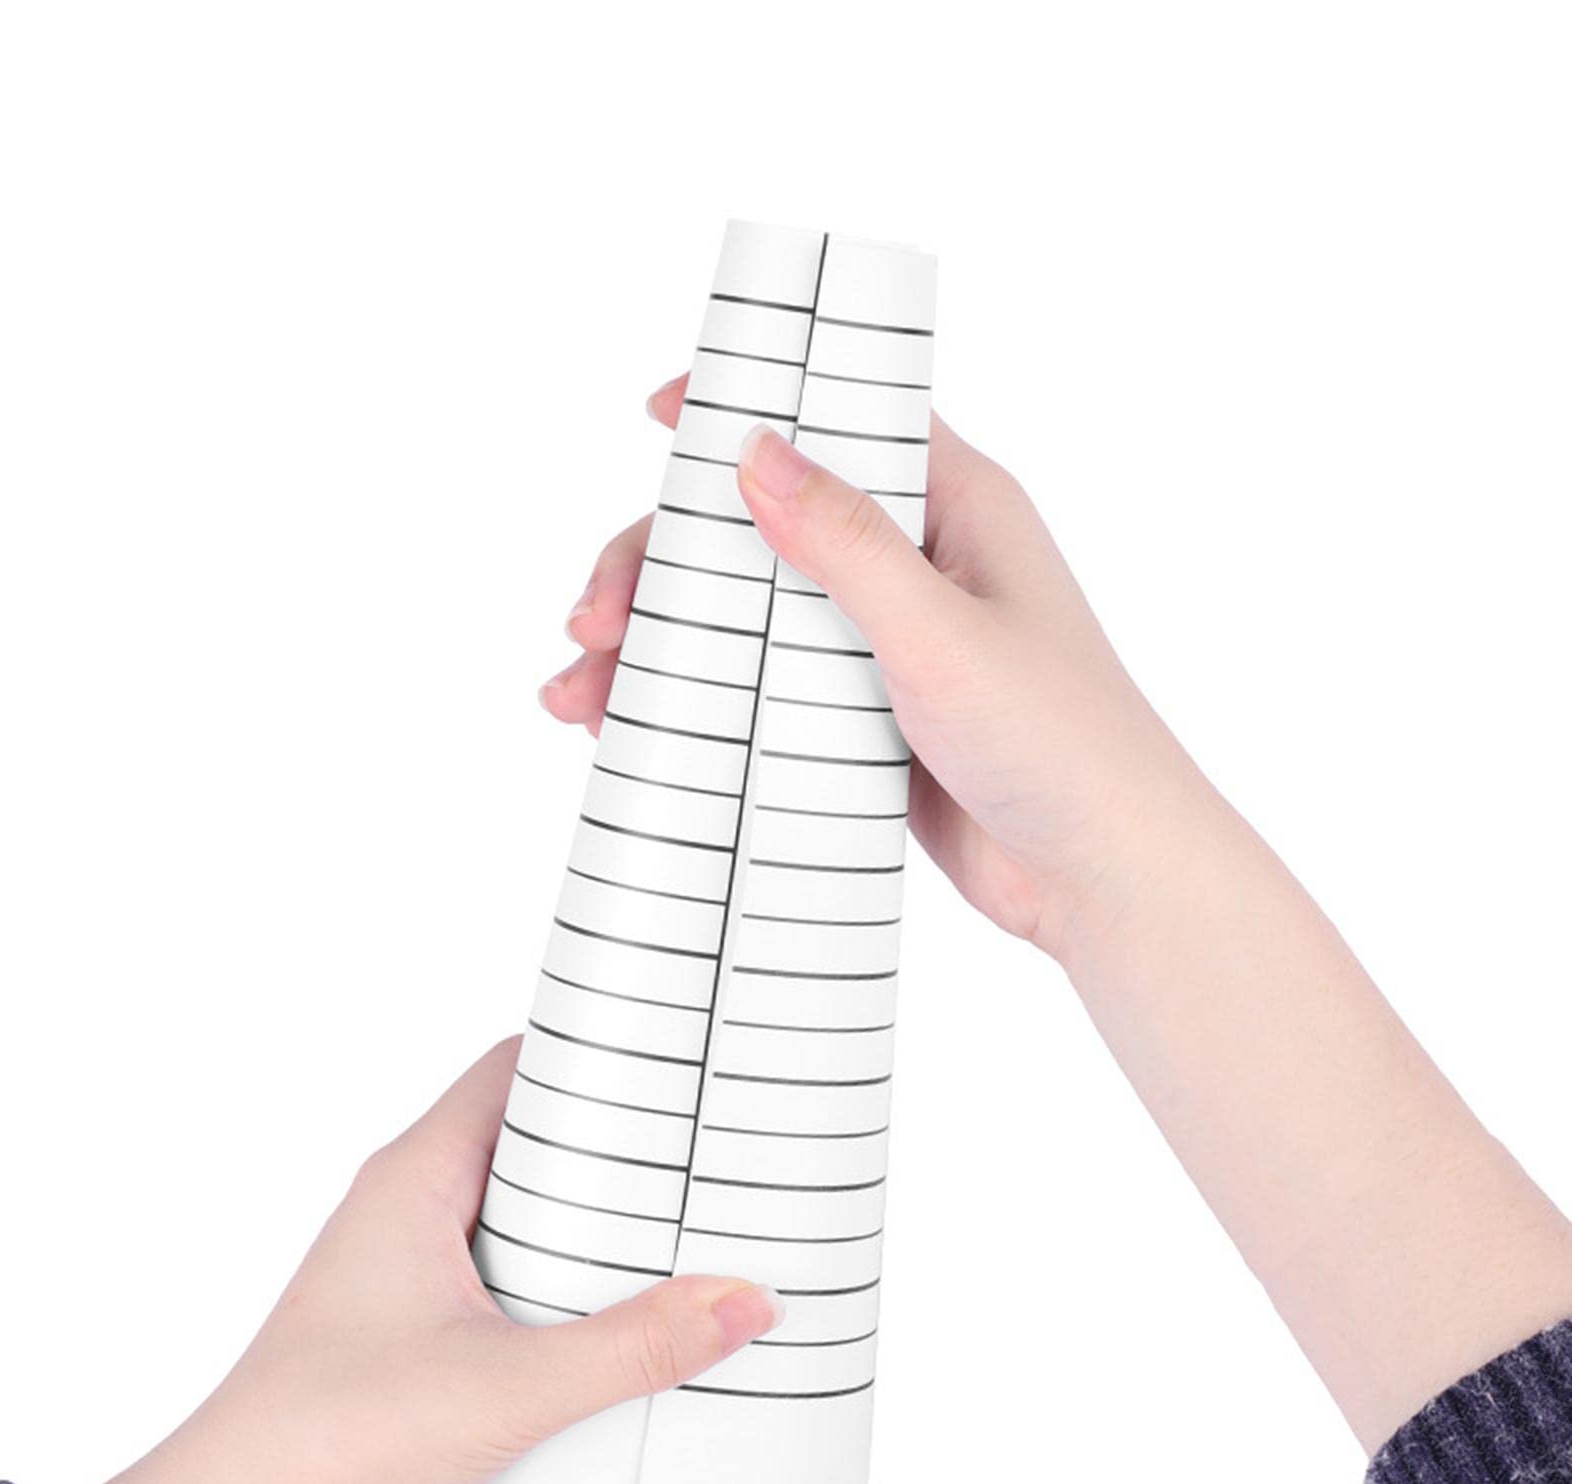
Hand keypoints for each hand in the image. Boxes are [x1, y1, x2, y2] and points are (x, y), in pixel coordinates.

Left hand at [29, 1040, 780, 1483]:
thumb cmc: (322, 1440)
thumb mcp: (510, 1388)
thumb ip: (634, 1348)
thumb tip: (737, 1303)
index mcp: (414, 1179)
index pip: (512, 1068)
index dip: (588, 1051)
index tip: (666, 1057)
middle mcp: (407, 1212)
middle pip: (528, 1143)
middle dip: (610, 1153)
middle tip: (694, 1160)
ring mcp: (407, 1275)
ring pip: (518, 1219)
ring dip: (587, 1233)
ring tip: (674, 1243)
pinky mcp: (414, 1338)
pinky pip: (504, 1286)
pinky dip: (558, 1294)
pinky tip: (611, 1331)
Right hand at [543, 377, 1205, 954]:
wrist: (1099, 879)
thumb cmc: (1062, 742)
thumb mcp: (943, 631)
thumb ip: (848, 543)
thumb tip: (754, 452)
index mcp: (955, 508)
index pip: (840, 422)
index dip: (747, 409)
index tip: (659, 413)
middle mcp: (913, 565)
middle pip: (760, 527)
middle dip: (665, 562)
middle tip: (599, 616)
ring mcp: (878, 647)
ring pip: (744, 616)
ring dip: (659, 642)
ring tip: (581, 690)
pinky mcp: (856, 721)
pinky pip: (757, 692)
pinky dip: (692, 703)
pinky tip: (623, 728)